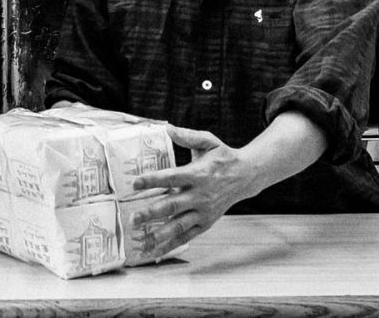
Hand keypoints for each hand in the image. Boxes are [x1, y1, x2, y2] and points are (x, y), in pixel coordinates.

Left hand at [126, 125, 264, 254]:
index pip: (172, 178)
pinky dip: (172, 245)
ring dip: (160, 234)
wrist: (246, 176)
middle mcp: (200, 195)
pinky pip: (188, 236)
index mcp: (198, 174)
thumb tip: (167, 128)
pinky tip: (157, 251)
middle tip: (133, 218)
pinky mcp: (206, 222)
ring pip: (180, 225)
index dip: (153, 181)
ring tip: (143, 240)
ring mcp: (204, 211)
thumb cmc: (223, 157)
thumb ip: (188, 135)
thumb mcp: (209, 141)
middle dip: (152, 213)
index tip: (134, 183)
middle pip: (173, 205)